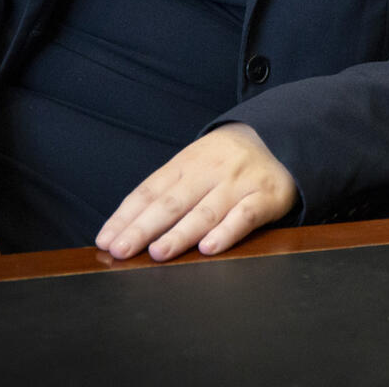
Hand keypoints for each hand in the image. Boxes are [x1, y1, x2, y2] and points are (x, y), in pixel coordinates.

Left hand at [95, 123, 295, 261]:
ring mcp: (239, 182)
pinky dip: (227, 231)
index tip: (106, 239)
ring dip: (180, 233)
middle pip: (172, 202)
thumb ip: (168, 191)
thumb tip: (126, 226)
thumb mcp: (195, 163)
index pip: (150, 190)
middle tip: (122, 250)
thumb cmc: (227, 160)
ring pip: (206, 211)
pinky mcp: (267, 196)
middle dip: (143, 227)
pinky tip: (209, 247)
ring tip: (158, 253)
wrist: (281, 135)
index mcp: (187, 162)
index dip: (127, 215)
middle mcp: (210, 171)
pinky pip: (246, 215)